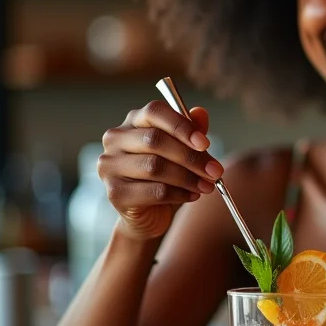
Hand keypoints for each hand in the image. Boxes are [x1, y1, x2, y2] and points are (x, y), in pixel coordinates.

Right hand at [98, 101, 224, 240]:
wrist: (148, 214)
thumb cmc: (165, 177)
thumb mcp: (183, 152)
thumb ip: (191, 132)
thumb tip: (200, 113)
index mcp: (133, 122)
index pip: (155, 112)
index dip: (182, 126)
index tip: (205, 143)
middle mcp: (116, 140)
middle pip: (155, 140)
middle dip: (191, 157)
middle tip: (215, 171)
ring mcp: (110, 166)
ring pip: (155, 167)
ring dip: (188, 177)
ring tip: (207, 185)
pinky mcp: (115, 192)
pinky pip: (155, 191)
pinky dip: (180, 194)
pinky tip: (192, 195)